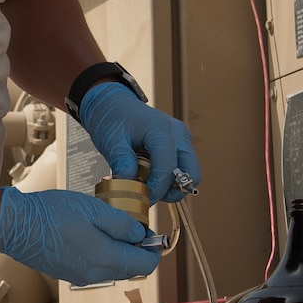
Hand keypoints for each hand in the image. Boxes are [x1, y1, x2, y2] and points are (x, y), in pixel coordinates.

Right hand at [0, 186, 159, 286]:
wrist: (14, 226)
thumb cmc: (51, 213)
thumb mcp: (93, 209)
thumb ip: (122, 224)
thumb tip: (140, 235)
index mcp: (105, 259)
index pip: (145, 264)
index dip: (153, 248)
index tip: (148, 230)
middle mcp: (95, 274)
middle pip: (130, 268)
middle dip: (136, 249)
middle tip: (128, 224)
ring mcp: (80, 276)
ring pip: (113, 268)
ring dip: (118, 251)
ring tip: (107, 225)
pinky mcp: (69, 273)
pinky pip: (95, 267)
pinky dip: (101, 254)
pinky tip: (90, 234)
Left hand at [76, 83, 200, 201]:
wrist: (113, 103)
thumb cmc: (112, 117)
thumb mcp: (111, 139)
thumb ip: (121, 160)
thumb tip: (129, 183)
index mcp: (162, 130)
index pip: (168, 167)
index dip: (157, 188)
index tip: (142, 198)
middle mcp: (178, 134)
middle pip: (191, 173)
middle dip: (172, 191)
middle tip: (149, 195)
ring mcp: (182, 139)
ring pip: (190, 173)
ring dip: (171, 186)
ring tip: (146, 185)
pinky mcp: (179, 145)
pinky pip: (182, 168)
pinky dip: (169, 179)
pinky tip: (149, 177)